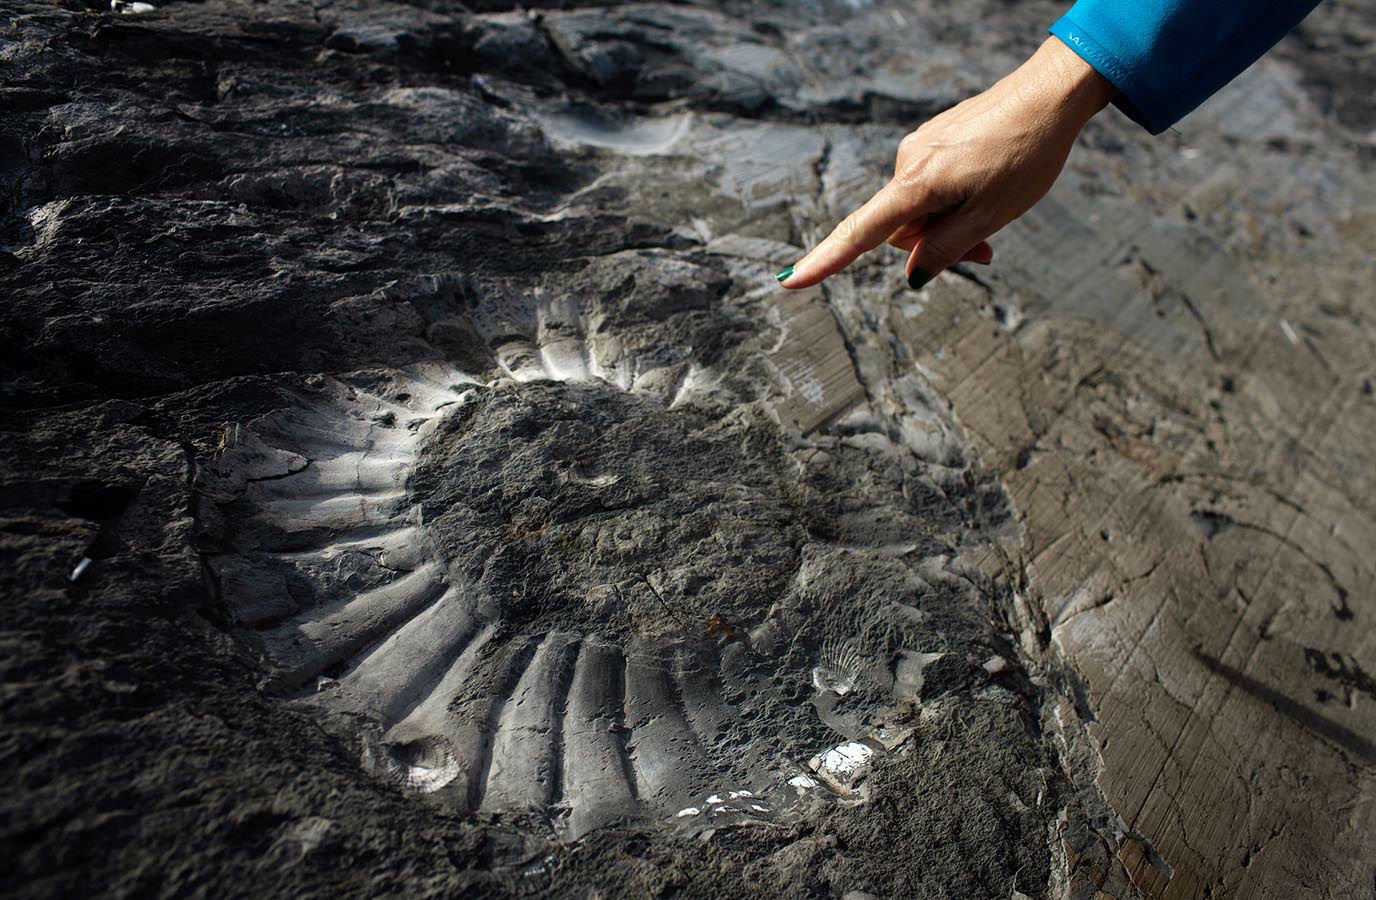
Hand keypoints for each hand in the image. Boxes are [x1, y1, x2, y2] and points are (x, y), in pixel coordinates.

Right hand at [778, 37, 1115, 289]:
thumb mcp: (991, 215)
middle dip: (934, 245)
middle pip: (900, 229)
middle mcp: (907, 162)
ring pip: (918, 209)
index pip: (860, 233)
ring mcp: (918, 148)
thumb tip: (914, 276)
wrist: (1049, 94)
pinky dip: (952, 201)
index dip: (824, 261)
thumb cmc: (1025, 154)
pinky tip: (988, 188)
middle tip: (985, 252)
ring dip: (948, 224)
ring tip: (994, 215)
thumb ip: (946, 249)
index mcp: (916, 182)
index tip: (789, 281)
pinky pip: (930, 187)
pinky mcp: (933, 141)